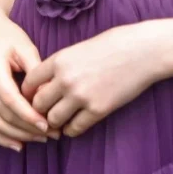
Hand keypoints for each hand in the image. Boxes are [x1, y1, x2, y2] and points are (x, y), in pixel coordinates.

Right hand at [0, 5, 62, 149]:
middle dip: (29, 129)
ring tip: (42, 139)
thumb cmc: (11, 37)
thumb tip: (45, 101)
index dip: (29, 116)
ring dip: (18, 136)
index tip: (49, 125)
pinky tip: (19, 144)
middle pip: (4, 116)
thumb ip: (36, 74)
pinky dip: (2, 137)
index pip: (11, 101)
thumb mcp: (26, 49)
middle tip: (54, 134)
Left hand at [20, 24, 162, 138]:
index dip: (28, 92)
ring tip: (62, 119)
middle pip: (37, 104)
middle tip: (47, 112)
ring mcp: (81, 96)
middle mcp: (66, 79)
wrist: (143, 51)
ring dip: (55, 122)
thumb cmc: (114, 44)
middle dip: (40, 110)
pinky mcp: (98, 110)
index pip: (29, 82)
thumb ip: (62, 65)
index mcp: (59, 60)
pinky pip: (74, 128)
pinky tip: (77, 123)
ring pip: (53, 120)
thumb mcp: (80, 48)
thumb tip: (47, 83)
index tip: (34, 97)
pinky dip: (72, 129)